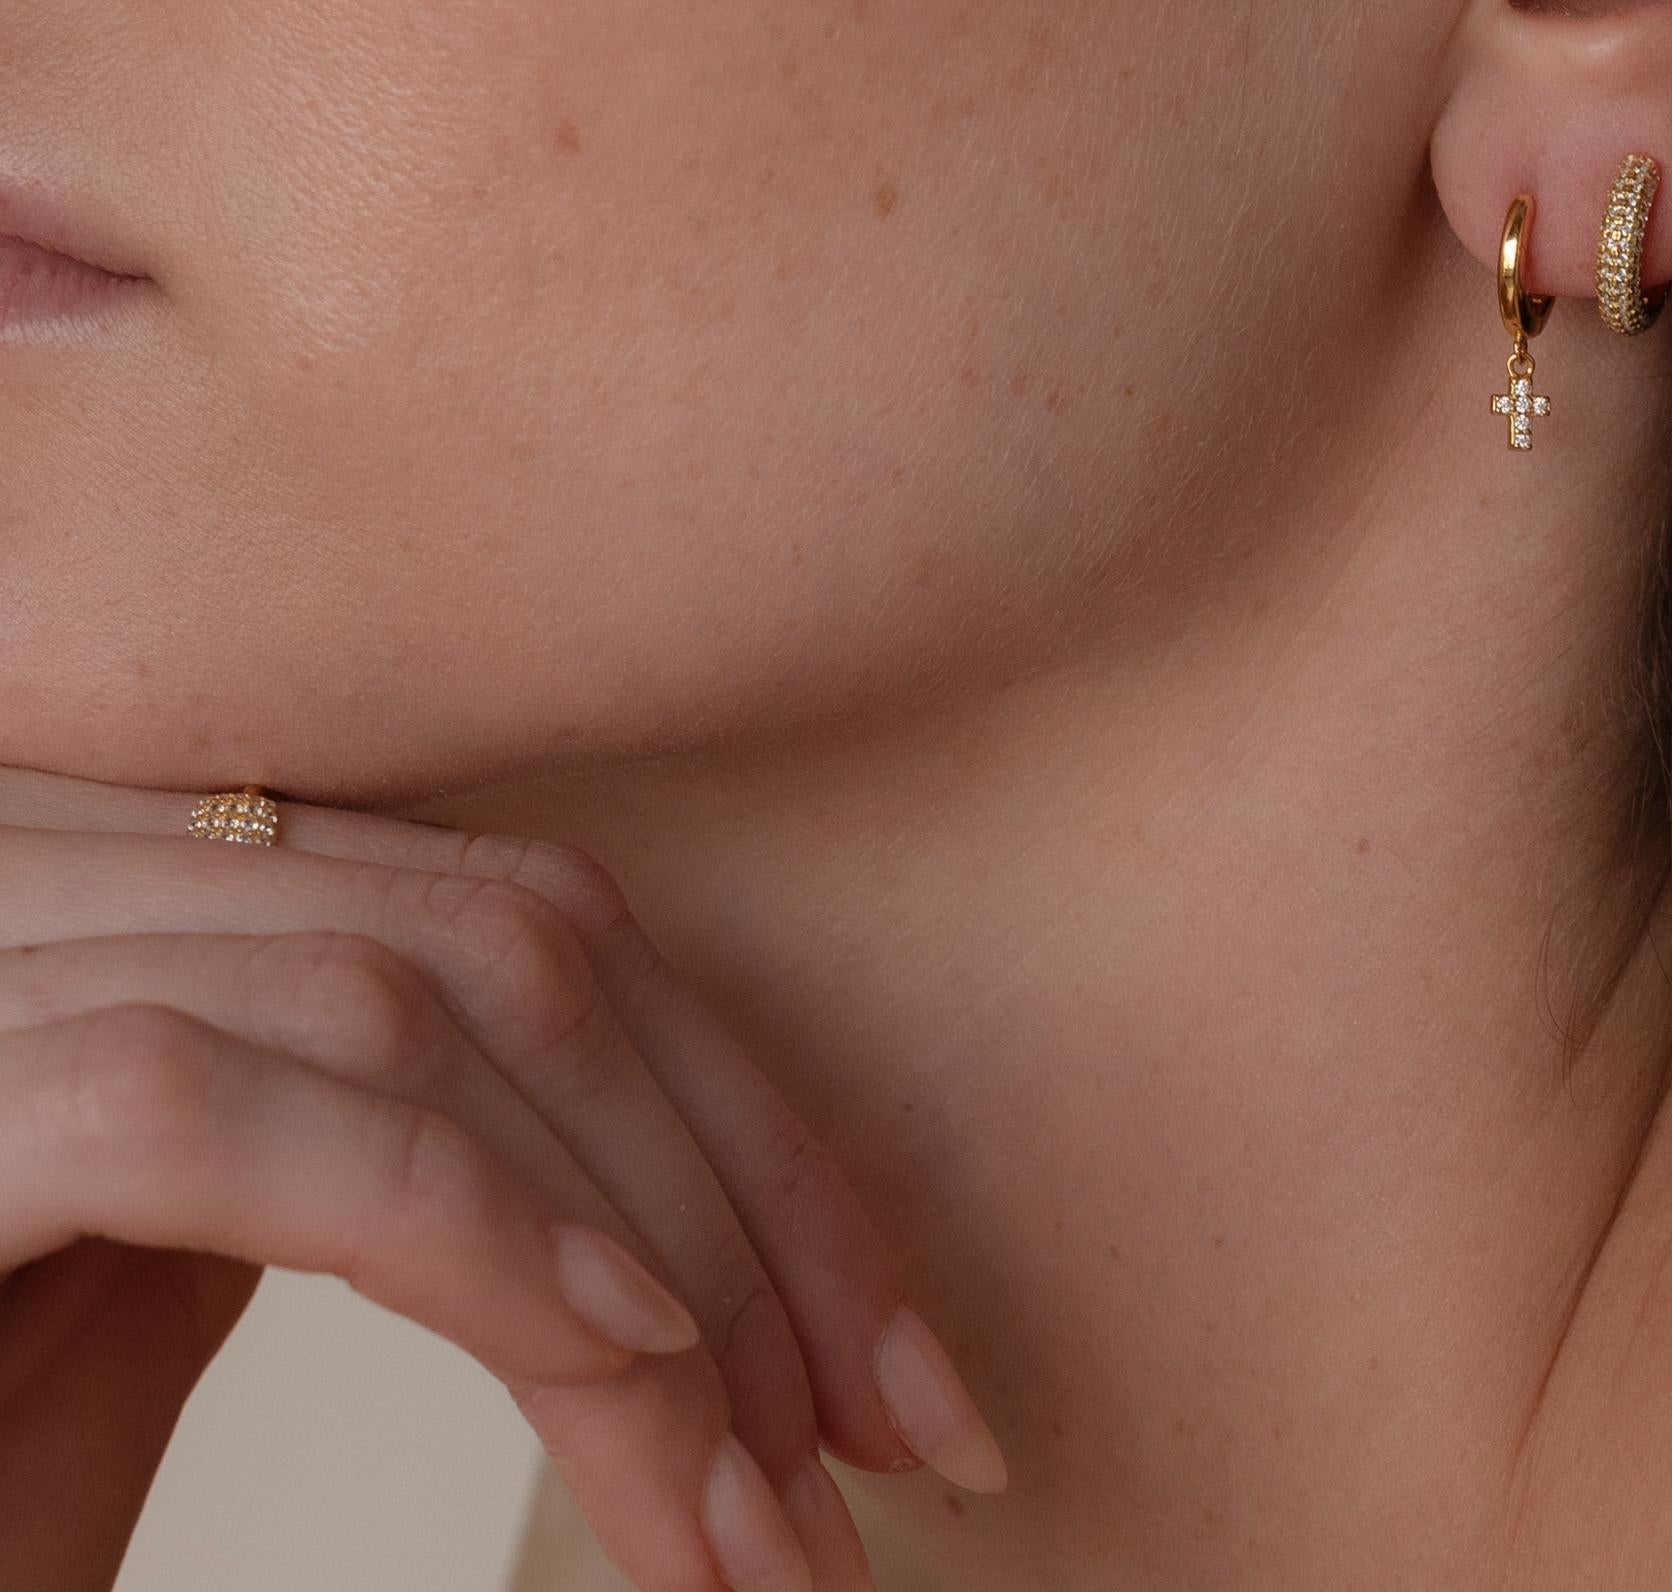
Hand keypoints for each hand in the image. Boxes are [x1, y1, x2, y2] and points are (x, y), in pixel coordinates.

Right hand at [0, 765, 1008, 1590]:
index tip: (903, 1366)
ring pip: (425, 996)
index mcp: (144, 871)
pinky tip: (613, 1366)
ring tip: (761, 1517)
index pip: (541, 924)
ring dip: (654, 1268)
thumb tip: (649, 1241)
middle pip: (529, 937)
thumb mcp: (127, 1309)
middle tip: (901, 1449)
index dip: (757, 1130)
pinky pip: (228, 1101)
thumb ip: (357, 1173)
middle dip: (762, 1197)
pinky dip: (460, 1222)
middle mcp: (60, 839)